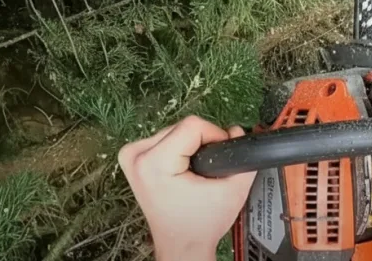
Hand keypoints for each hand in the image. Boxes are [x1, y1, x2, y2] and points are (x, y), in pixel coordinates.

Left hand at [119, 116, 255, 260]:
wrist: (182, 245)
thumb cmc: (199, 225)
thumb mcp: (232, 191)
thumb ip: (241, 157)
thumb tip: (236, 131)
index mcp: (154, 163)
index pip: (193, 125)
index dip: (215, 137)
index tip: (218, 159)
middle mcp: (136, 156)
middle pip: (183, 127)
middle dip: (202, 144)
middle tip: (206, 171)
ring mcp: (131, 156)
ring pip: (174, 130)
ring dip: (190, 146)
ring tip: (195, 172)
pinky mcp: (132, 158)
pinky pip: (164, 139)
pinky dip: (178, 150)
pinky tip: (183, 168)